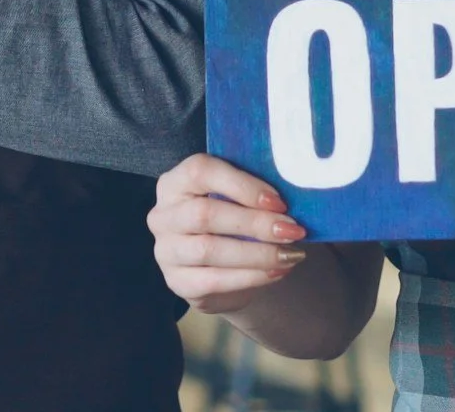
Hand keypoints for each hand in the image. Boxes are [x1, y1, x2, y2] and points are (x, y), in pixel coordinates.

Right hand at [148, 153, 308, 314]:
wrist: (221, 266)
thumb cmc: (232, 220)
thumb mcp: (237, 198)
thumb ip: (253, 192)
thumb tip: (288, 202)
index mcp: (175, 182)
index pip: (200, 171)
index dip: (241, 184)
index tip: (278, 202)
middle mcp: (162, 215)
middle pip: (205, 214)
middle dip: (255, 223)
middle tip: (292, 230)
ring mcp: (166, 251)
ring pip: (208, 249)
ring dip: (256, 253)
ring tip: (289, 254)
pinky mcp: (177, 282)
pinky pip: (213, 280)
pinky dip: (250, 277)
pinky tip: (276, 272)